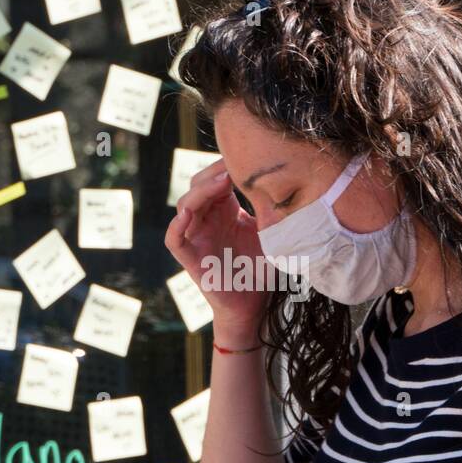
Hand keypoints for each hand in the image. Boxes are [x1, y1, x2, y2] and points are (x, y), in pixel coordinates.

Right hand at [164, 159, 270, 336]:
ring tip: (222, 181)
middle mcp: (207, 219)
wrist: (255, 305)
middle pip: (198, 185)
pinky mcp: (188, 257)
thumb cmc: (263, 269)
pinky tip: (189, 214)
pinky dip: (177, 225)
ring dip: (201, 191)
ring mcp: (195, 237)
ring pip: (185, 205)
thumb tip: (287, 180)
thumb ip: (271, 208)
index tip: (248, 157)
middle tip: (234, 165)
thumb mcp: (271, 233)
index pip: (217, 178)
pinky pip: (174, 238)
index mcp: (225, 210)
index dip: (226, 166)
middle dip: (213, 172)